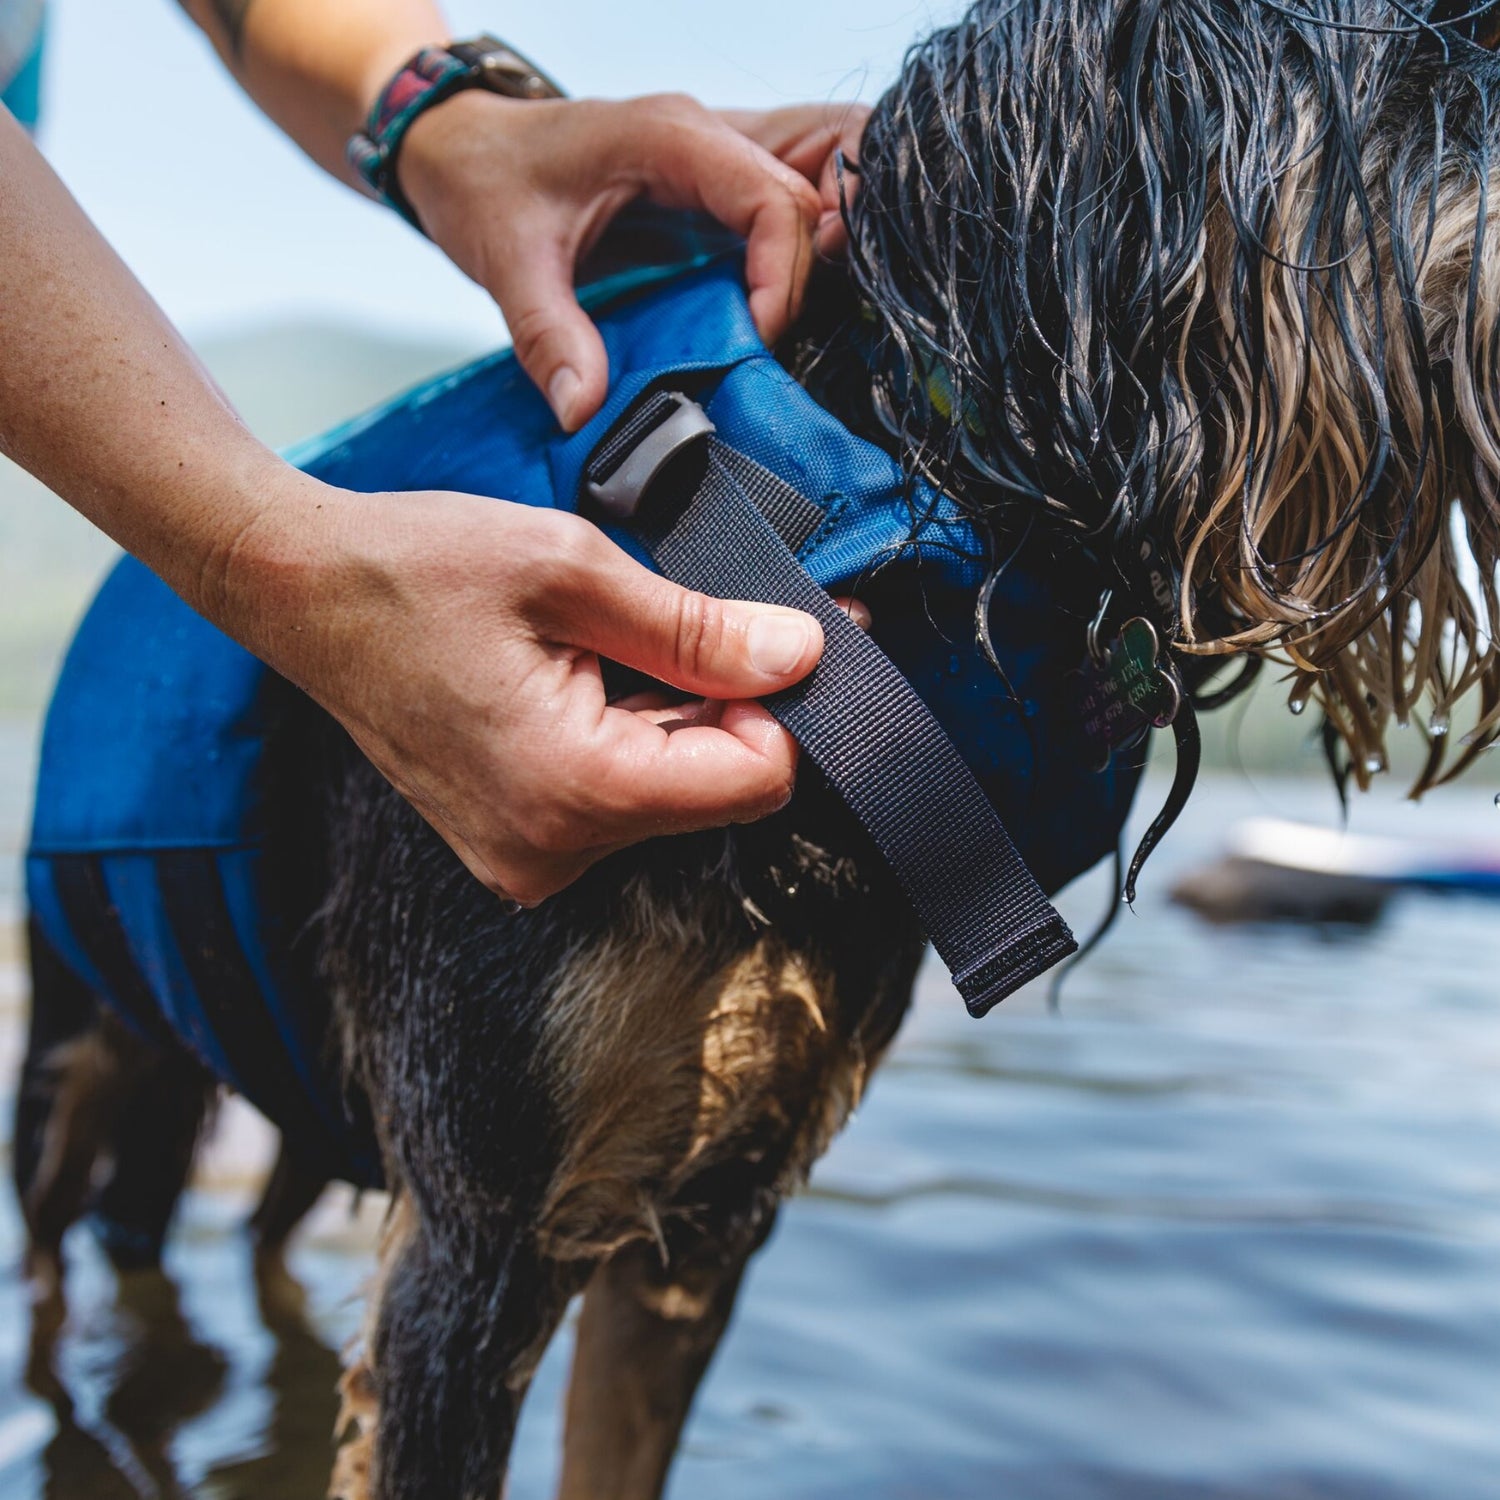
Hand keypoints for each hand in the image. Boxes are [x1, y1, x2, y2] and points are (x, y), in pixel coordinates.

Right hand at [217, 478, 825, 903]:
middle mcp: (555, 849)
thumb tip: (800, 655)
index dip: (785, 704)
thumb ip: (698, 627)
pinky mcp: (517, 838)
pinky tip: (593, 670)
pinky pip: (619, 793)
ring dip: (679, 712)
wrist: (302, 593)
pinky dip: (634, 731)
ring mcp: (530, 854)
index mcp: (576, 789)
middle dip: (734, 702)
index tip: (786, 634)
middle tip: (714, 612)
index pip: (757, 780)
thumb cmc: (414, 569)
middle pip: (718, 789)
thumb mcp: (571, 570)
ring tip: (618, 635)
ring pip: (671, 789)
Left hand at [396, 92, 868, 430]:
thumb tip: (585, 412)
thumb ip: (548, 334)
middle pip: (811, 199)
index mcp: (673, 138)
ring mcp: (717, 167)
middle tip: (781, 347)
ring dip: (815, 266)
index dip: (781, 278)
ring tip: (785, 339)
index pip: (774, 199)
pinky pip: (778, 226)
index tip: (758, 341)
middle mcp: (710, 141)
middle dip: (814, 276)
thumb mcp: (507, 258)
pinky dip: (787, 272)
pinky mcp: (712, 198)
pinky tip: (765, 326)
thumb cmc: (484, 179)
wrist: (461, 146)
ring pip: (811, 202)